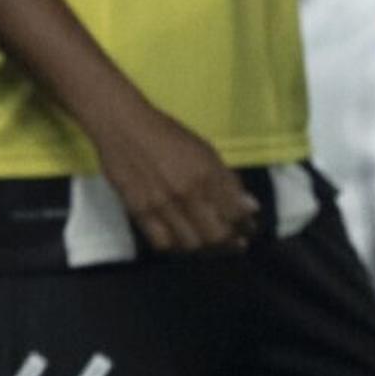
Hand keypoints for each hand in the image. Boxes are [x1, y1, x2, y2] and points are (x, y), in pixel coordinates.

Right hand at [88, 98, 254, 252]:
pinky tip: (180, 239)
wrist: (124, 127)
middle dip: (229, 242)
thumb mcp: (205, 151)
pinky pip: (162, 243)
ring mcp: (162, 205)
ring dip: (204, 247)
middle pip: (216, 236)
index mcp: (207, 173)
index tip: (247, 228)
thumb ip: (227, 180)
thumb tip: (250, 208)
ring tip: (208, 241)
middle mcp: (187, 193)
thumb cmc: (168, 134)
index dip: (246, 225)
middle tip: (232, 241)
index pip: (235, 213)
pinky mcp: (139, 212)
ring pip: (191, 244)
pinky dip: (176, 246)